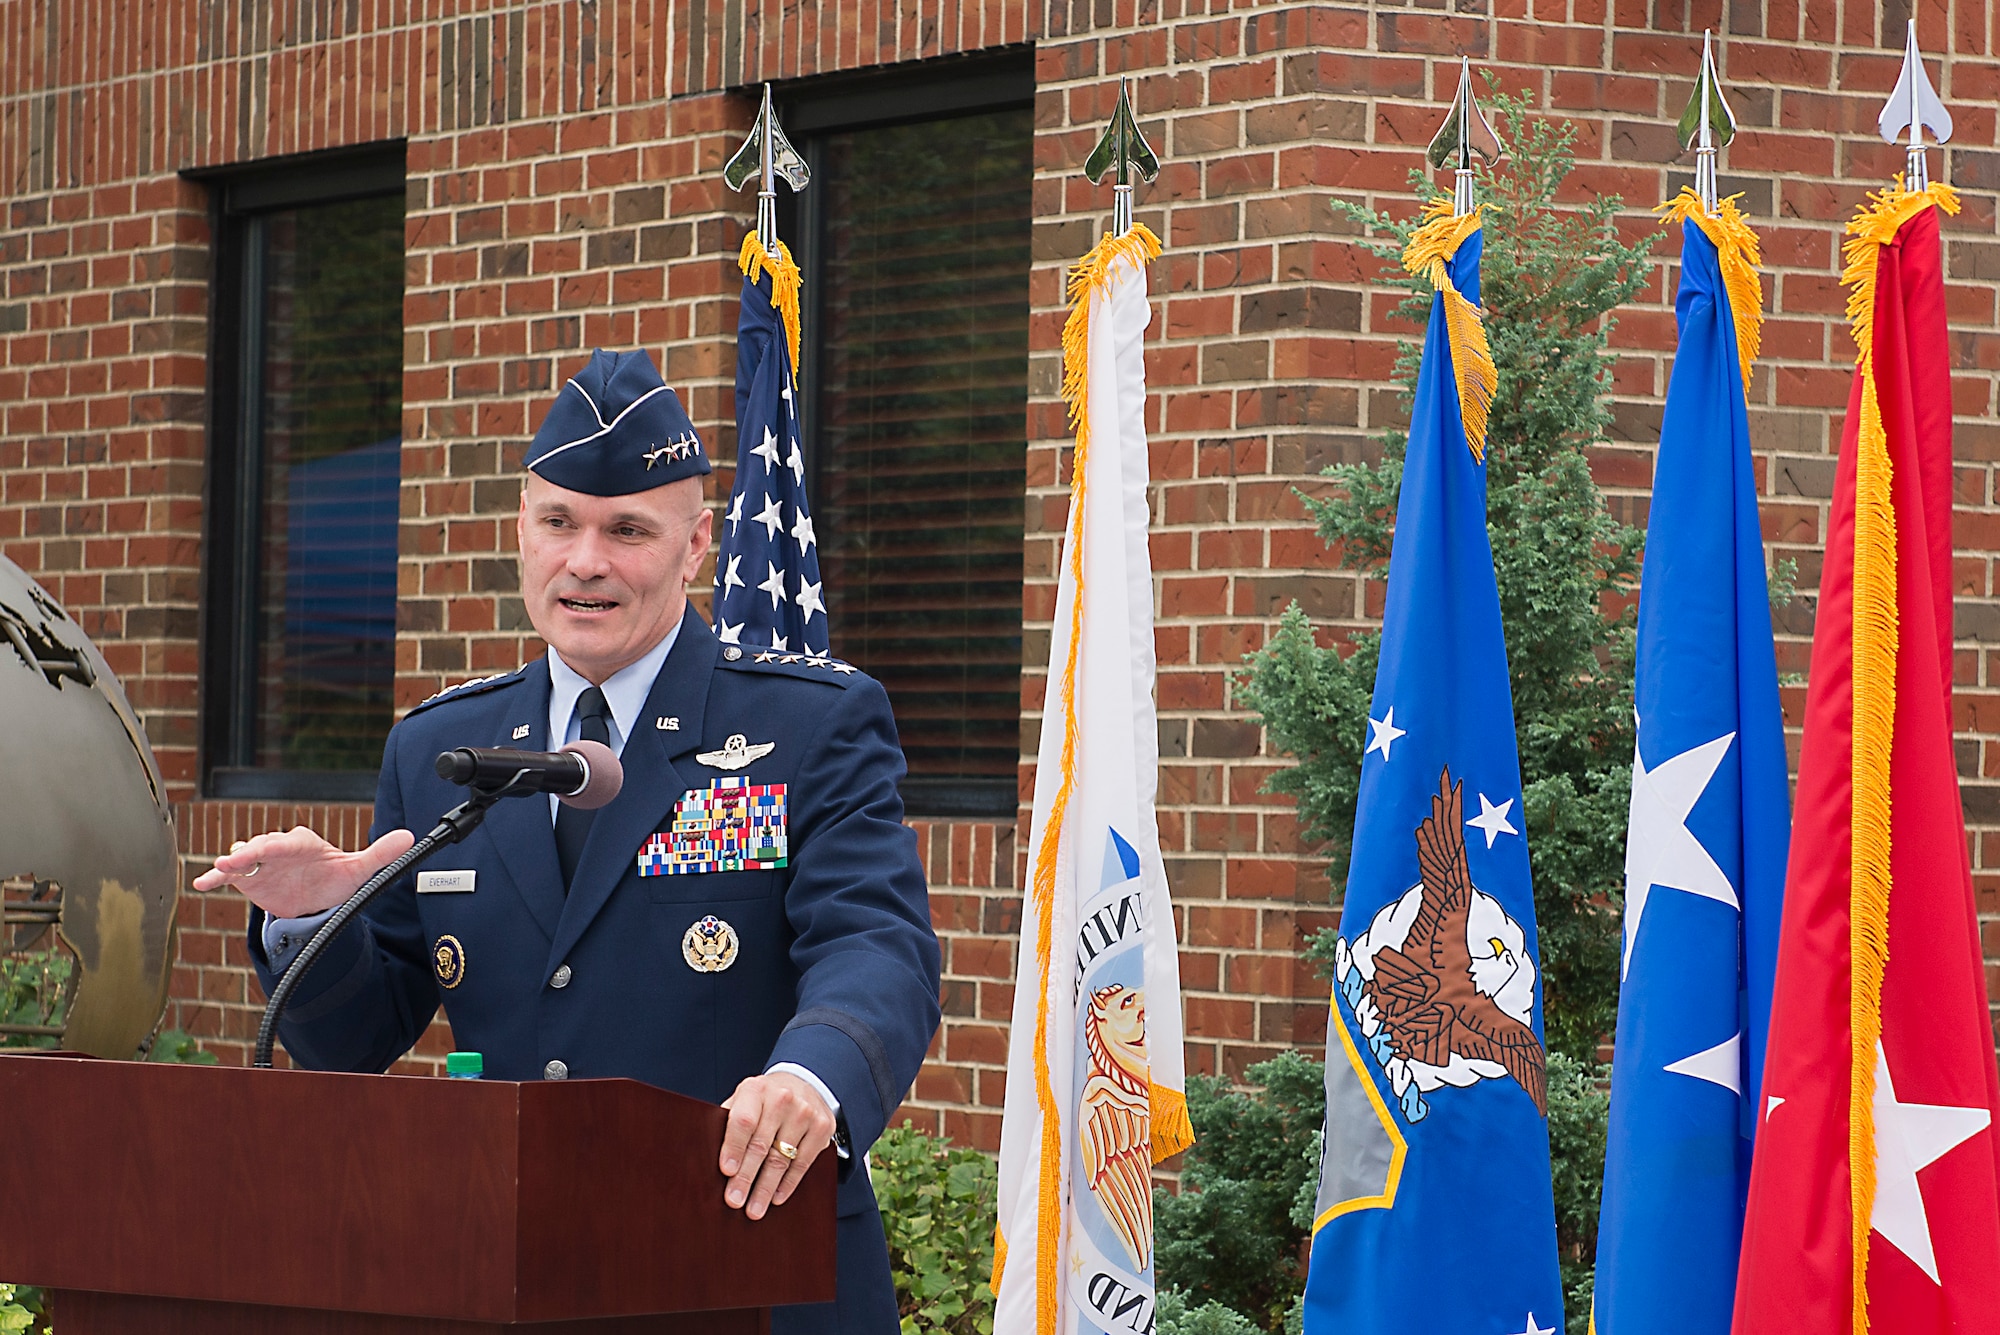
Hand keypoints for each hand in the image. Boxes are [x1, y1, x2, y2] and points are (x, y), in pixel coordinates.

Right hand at [191, 826, 416, 918]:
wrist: (320, 895)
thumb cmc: (337, 878)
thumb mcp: (359, 869)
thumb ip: (380, 854)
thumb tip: (409, 836)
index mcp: (302, 843)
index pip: (284, 843)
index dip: (269, 847)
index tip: (255, 852)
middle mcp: (278, 849)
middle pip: (259, 847)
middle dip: (246, 853)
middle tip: (232, 863)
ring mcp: (261, 863)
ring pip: (242, 859)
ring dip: (230, 864)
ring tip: (218, 871)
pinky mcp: (248, 879)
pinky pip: (228, 878)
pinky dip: (214, 879)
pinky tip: (200, 885)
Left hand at [718, 1071, 835, 1220]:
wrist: (802, 1082)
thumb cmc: (763, 1099)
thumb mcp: (743, 1099)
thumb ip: (728, 1121)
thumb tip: (707, 1156)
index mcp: (756, 1090)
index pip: (743, 1121)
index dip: (734, 1147)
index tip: (726, 1171)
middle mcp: (783, 1098)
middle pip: (762, 1145)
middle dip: (746, 1177)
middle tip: (735, 1200)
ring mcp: (805, 1113)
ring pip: (782, 1159)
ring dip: (766, 1188)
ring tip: (754, 1209)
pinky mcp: (823, 1128)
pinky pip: (803, 1163)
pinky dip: (788, 1184)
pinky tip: (776, 1198)